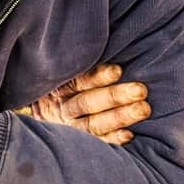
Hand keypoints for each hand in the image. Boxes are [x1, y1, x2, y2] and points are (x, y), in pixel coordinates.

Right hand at [21, 64, 149, 144]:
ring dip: (120, 117)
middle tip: (140, 90)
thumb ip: (78, 64)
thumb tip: (104, 40)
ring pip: (93, 123)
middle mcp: (62, 108)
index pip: (79, 81)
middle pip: (88, 102)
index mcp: (58, 87)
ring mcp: (69, 127)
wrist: (40, 117)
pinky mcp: (78, 142)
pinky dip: (112, 139)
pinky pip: (96, 142)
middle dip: (115, 96)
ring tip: (143, 109)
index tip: (118, 70)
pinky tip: (130, 135)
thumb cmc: (61, 86)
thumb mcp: (60, 73)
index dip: (98, 76)